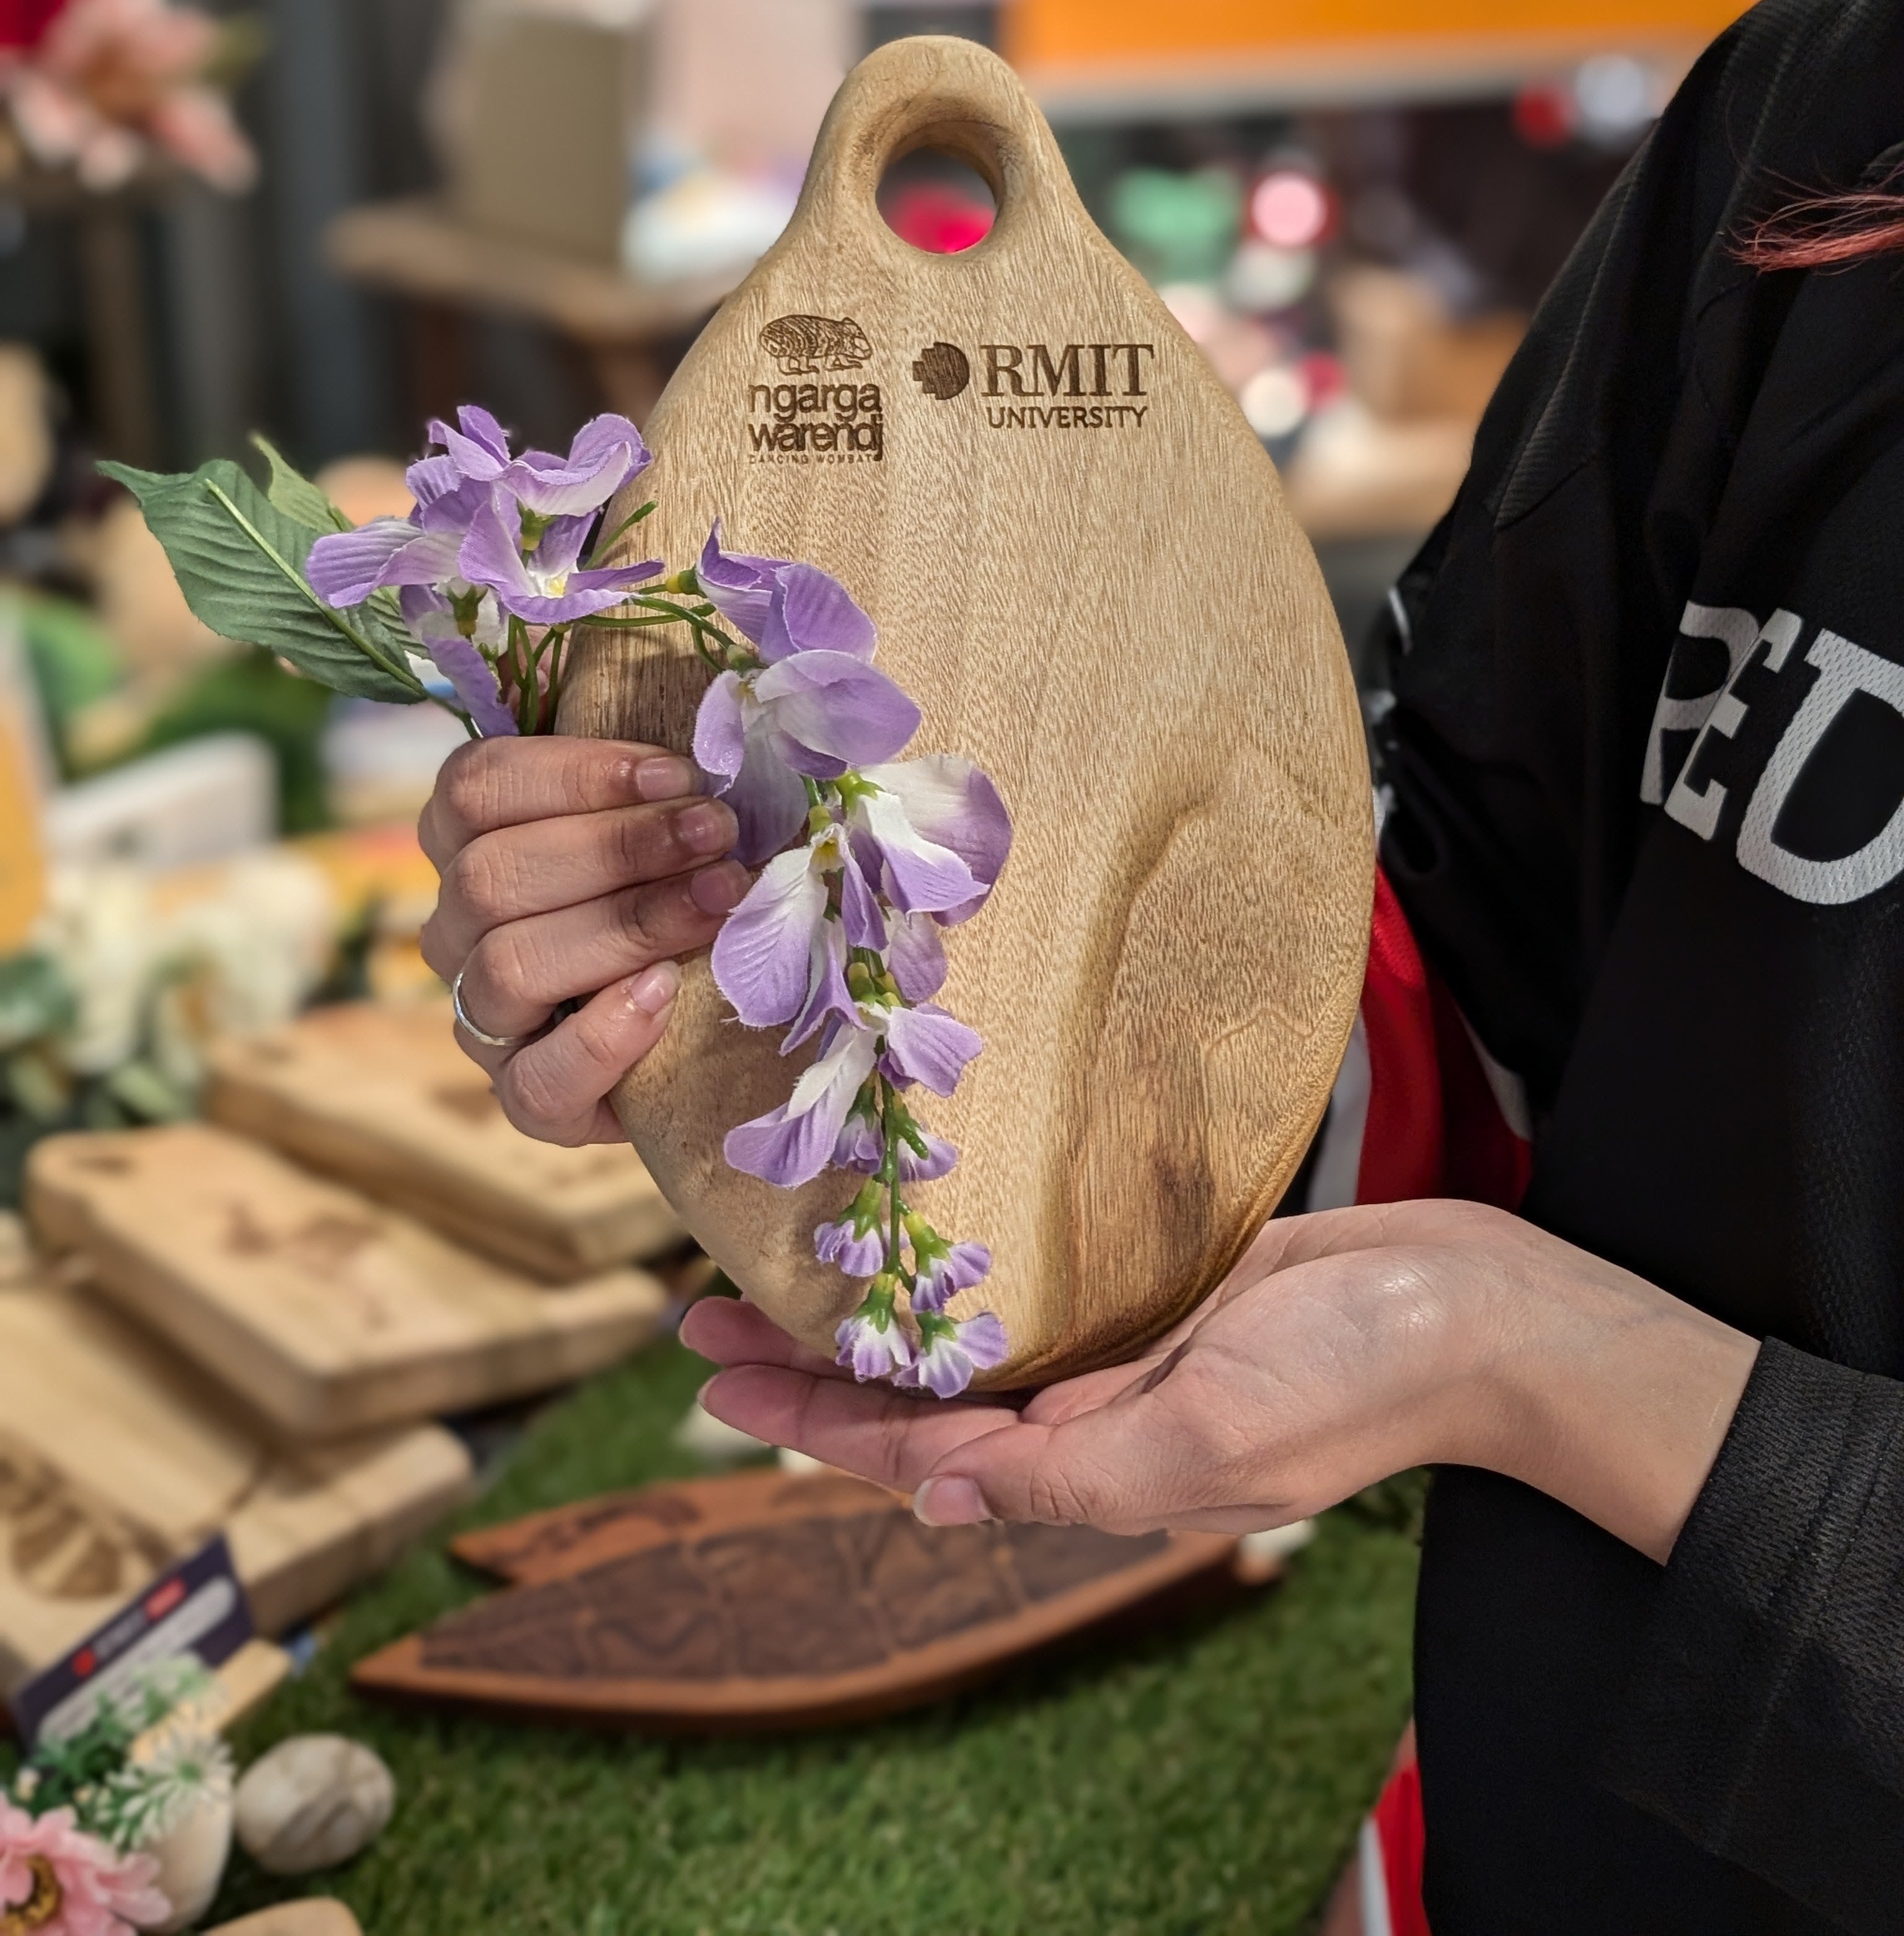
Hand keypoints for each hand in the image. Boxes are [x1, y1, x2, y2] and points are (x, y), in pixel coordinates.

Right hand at [419, 736, 749, 1146]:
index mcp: (466, 841)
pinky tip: (665, 995)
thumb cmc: (672, 885)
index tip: (679, 772)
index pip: (476, 785)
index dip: (576, 773)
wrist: (695, 1023)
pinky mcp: (525, 1097)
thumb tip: (724, 714)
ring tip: (719, 899)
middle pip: (492, 874)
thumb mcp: (656, 818)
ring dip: (625, 926)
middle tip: (717, 831)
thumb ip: (658, 775)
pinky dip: (603, 1038)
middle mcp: (455, 928)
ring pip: (506, 968)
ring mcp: (480, 1018)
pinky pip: (534, 1083)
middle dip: (616, 847)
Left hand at [686, 1200, 1758, 1562]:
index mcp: (1093, 1463)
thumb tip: (940, 1496)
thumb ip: (1073, 1472)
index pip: (917, 1446)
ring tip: (785, 1262)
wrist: (1478, 1306)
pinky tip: (926, 1226)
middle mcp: (1092, 1407)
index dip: (808, 1416)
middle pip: (921, 1390)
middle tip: (704, 1304)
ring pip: (970, 1333)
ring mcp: (1125, 1342)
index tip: (709, 1372)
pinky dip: (973, 1260)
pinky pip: (1044, 1277)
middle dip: (812, 1358)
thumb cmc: (1357, 1374)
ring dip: (881, 1305)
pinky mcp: (1160, 1280)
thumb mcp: (1206, 1440)